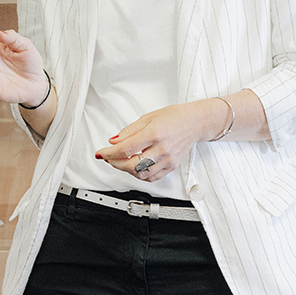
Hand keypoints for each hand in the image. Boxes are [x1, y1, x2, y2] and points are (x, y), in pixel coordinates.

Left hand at [94, 102, 211, 181]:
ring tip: (120, 162)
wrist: (194, 122)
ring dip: (126, 170)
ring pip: (142, 174)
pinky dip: (140, 175)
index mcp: (154, 133)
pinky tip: (134, 168)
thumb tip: (114, 141)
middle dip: (116, 163)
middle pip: (133, 165)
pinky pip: (152, 177)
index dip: (109, 153)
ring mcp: (168, 160)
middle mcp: (162, 149)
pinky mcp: (172, 166)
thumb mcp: (147, 117)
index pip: (126, 148)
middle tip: (108, 158)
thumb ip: (129, 131)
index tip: (101, 153)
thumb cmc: (174, 117)